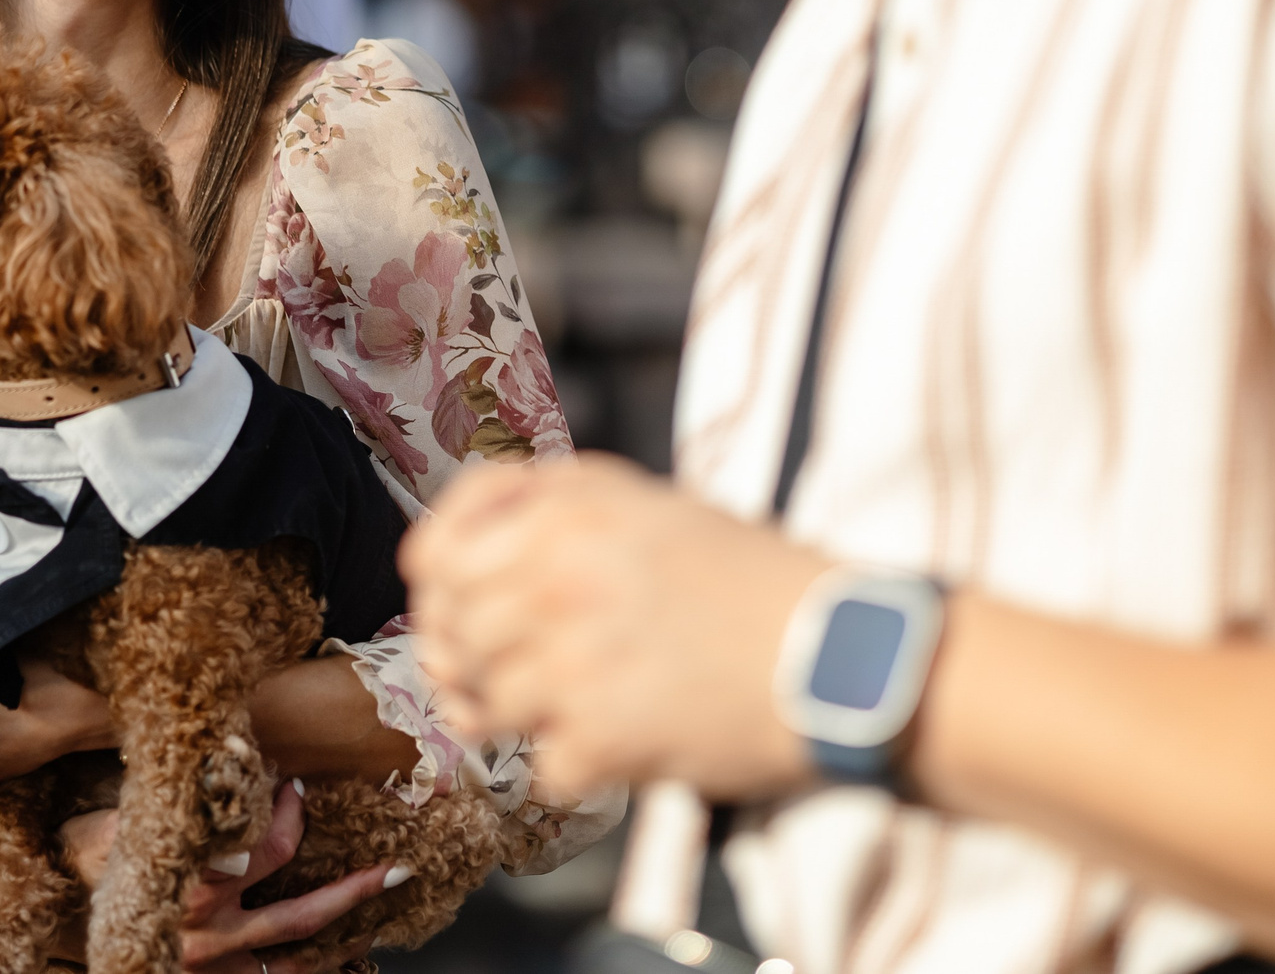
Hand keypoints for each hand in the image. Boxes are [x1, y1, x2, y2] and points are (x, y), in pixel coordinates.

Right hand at [69, 778, 399, 973]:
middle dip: (356, 892)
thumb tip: (248, 769)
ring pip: (294, 963)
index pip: (270, 851)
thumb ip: (190, 808)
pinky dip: (305, 969)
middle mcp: (206, 935)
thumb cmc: (95, 854)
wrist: (54, 906)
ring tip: (377, 920)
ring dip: (341, 941)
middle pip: (301, 916)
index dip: (292, 815)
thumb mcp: (133, 820)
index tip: (298, 789)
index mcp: (193, 886)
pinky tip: (335, 954)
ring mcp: (210, 969)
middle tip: (399, 870)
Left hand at [402, 452, 832, 798]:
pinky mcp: (601, 737)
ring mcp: (573, 659)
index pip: (435, 551)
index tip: (451, 604)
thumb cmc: (753, 580)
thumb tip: (467, 555)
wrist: (842, 652)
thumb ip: (556, 512)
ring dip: (512, 716)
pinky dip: (571, 768)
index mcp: (569, 508)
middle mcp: (558, 574)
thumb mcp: (649, 506)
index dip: (433, 586)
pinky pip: (542, 767)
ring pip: (481, 703)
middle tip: (497, 673)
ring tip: (557, 710)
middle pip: (447, 632)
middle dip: (463, 658)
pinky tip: (613, 744)